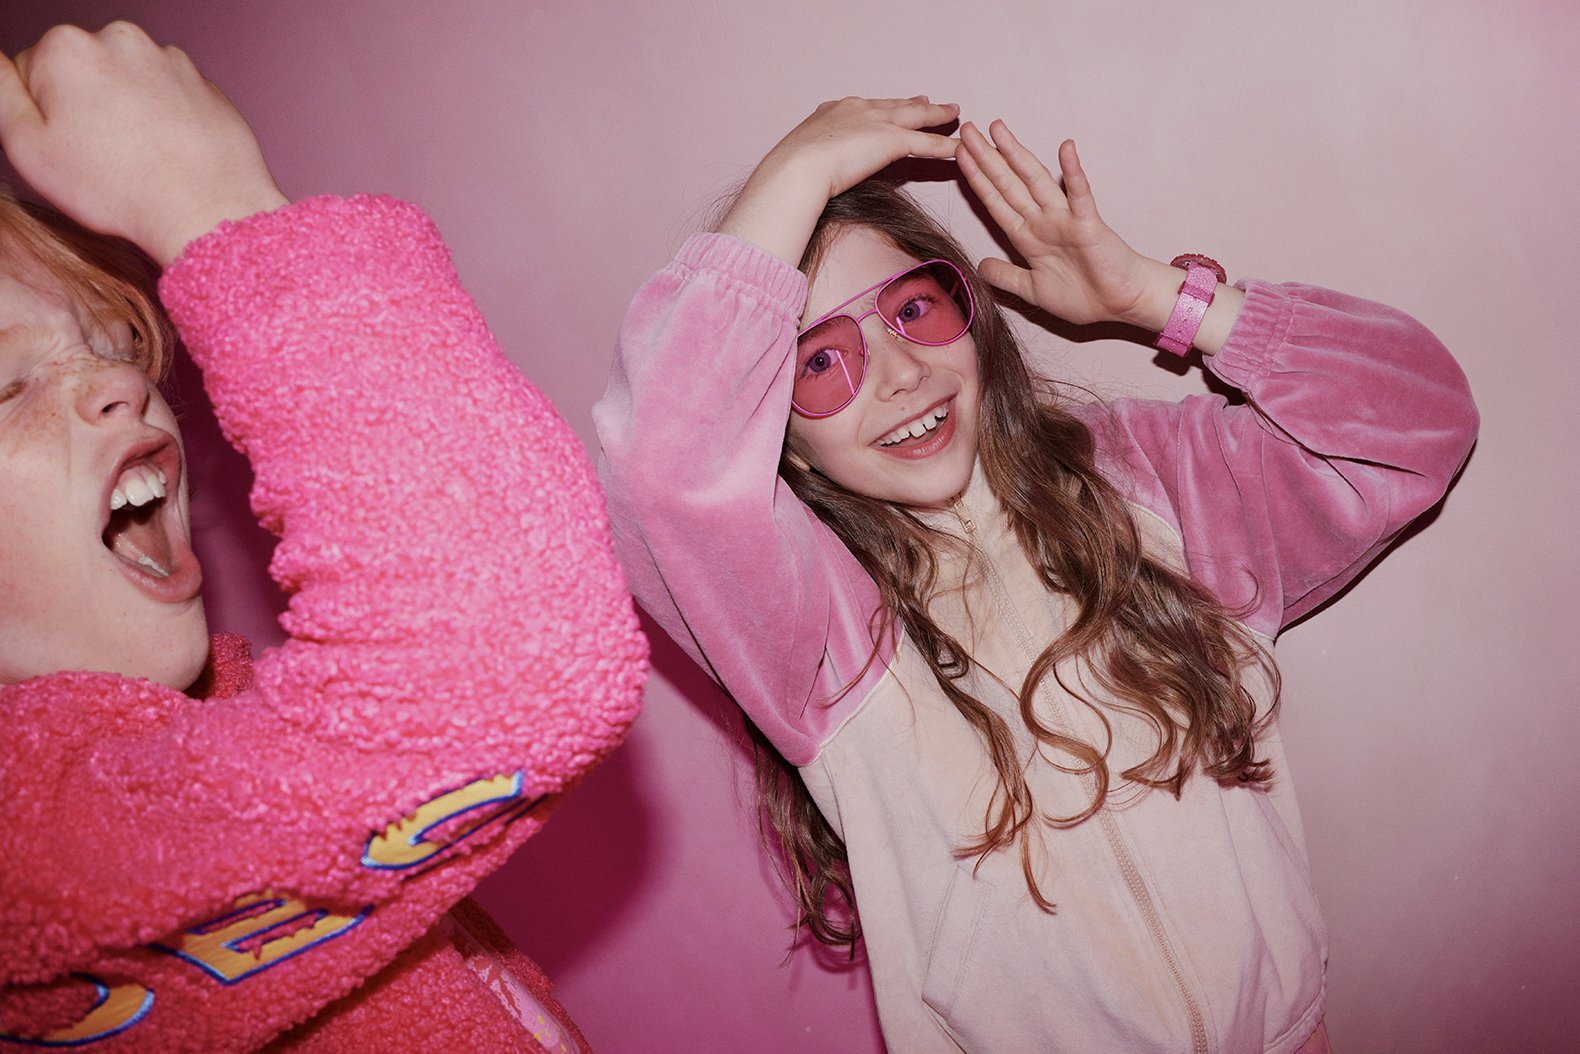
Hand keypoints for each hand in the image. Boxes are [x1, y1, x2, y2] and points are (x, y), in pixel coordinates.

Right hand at [0, 22, 287, 265]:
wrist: (208, 211)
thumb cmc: (116, 188)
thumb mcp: (27, 146)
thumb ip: (1, 90)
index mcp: (66, 47)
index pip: (31, 72)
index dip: (43, 115)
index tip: (66, 144)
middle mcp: (121, 39)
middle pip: (84, 71)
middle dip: (86, 105)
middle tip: (103, 156)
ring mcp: (170, 60)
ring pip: (130, 84)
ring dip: (129, 110)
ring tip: (140, 158)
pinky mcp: (206, 85)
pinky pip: (172, 99)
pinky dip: (168, 120)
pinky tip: (171, 155)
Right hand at [717, 96, 958, 266]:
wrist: (796, 168)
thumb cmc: (790, 171)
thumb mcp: (801, 158)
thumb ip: (816, 160)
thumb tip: (813, 176)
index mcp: (834, 111)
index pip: (868, 107)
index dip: (885, 107)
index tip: (895, 105)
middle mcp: (859, 109)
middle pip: (896, 105)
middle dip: (915, 104)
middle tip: (931, 101)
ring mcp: (877, 122)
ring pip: (917, 117)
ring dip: (938, 116)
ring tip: (955, 114)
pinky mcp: (892, 141)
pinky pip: (927, 143)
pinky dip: (945, 145)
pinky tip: (960, 148)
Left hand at [956, 120, 1172, 327]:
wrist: (1119, 304)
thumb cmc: (1083, 296)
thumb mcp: (1034, 290)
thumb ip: (1007, 276)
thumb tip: (980, 266)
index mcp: (1027, 237)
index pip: (996, 202)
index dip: (977, 179)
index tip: (959, 156)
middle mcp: (1043, 222)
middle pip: (1009, 184)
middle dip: (987, 158)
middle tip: (967, 130)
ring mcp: (1065, 220)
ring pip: (1035, 181)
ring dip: (1017, 154)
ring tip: (997, 130)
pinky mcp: (1089, 224)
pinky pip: (1080, 194)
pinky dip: (1073, 172)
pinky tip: (1065, 149)